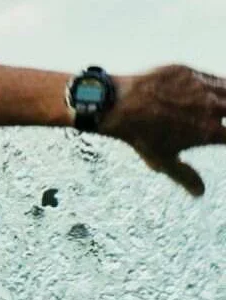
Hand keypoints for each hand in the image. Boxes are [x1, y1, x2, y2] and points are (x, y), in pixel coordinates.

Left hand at [102, 65, 225, 196]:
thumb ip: (185, 176)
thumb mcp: (163, 160)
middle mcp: (212, 107)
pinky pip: (211, 76)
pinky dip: (217, 84)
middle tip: (222, 123)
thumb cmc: (140, 135)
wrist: (119, 105)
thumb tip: (200, 192)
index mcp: (209, 132)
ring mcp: (202, 87)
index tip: (223, 139)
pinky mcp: (190, 72)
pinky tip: (215, 89)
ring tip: (221, 106)